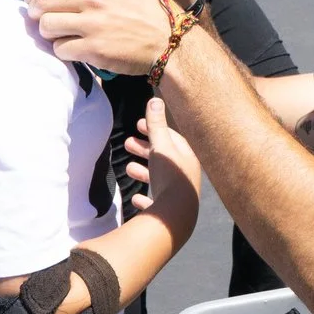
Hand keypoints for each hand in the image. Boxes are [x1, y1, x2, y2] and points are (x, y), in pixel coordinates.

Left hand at [25, 0, 180, 76]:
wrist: (169, 38)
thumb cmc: (147, 8)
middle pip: (43, 0)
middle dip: (35, 10)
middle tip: (39, 16)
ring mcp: (93, 24)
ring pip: (46, 25)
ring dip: (46, 30)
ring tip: (56, 32)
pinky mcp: (94, 49)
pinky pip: (60, 48)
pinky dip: (61, 49)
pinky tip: (72, 47)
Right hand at [121, 96, 201, 236]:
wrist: (176, 215)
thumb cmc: (170, 175)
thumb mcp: (161, 146)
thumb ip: (156, 124)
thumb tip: (155, 99)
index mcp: (186, 158)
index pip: (172, 137)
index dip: (155, 129)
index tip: (137, 125)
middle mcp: (185, 175)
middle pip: (163, 158)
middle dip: (145, 149)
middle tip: (126, 143)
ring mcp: (178, 195)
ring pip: (159, 179)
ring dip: (143, 172)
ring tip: (127, 168)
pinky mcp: (168, 213)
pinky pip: (156, 203)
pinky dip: (145, 199)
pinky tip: (136, 198)